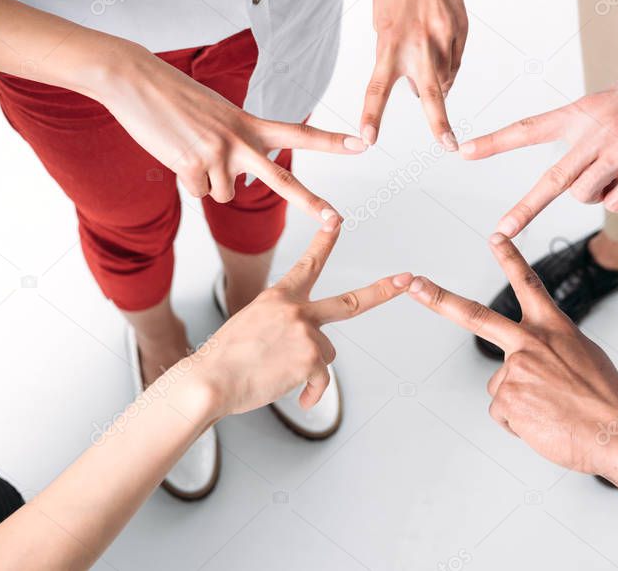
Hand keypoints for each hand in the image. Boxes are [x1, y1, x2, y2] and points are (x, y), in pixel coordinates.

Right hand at [97, 43, 365, 220]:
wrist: (136, 80)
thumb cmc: (174, 97)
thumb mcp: (217, 115)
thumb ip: (236, 144)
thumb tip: (236, 184)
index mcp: (249, 123)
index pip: (299, 133)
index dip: (332, 141)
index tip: (363, 144)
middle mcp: (239, 140)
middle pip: (282, 179)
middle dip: (311, 203)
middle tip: (337, 219)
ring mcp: (216, 154)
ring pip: (224, 195)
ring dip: (207, 182)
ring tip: (189, 150)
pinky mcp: (192, 166)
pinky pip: (196, 192)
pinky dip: (185, 181)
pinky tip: (174, 154)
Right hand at [196, 215, 410, 415]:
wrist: (211, 380)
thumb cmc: (225, 359)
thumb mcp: (252, 325)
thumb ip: (285, 326)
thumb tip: (313, 348)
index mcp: (279, 296)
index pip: (309, 263)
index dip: (326, 241)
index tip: (338, 220)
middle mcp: (297, 309)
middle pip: (352, 301)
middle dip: (383, 291)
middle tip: (406, 279)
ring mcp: (306, 333)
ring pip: (327, 354)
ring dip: (310, 369)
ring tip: (277, 373)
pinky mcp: (310, 359)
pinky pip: (322, 381)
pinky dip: (311, 393)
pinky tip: (296, 397)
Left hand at [362, 0, 467, 150]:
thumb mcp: (381, 20)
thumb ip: (395, 55)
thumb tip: (415, 85)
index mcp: (390, 40)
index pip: (377, 87)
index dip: (372, 116)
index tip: (368, 139)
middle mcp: (419, 42)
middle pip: (430, 94)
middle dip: (439, 125)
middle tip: (448, 145)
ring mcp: (444, 36)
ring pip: (444, 78)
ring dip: (436, 83)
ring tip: (426, 59)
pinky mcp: (461, 29)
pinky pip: (455, 61)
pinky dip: (446, 65)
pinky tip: (439, 49)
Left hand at [407, 233, 617, 477]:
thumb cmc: (606, 400)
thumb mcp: (583, 357)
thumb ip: (548, 350)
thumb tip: (521, 366)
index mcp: (554, 327)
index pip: (528, 284)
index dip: (510, 258)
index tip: (495, 236)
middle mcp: (530, 342)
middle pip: (474, 316)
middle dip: (438, 298)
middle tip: (411, 283)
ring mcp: (516, 369)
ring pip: (501, 386)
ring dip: (522, 403)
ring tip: (555, 411)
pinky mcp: (507, 399)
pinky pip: (503, 412)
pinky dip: (521, 423)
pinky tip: (546, 424)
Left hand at [461, 58, 617, 235]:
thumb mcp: (612, 98)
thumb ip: (587, 129)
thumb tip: (575, 170)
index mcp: (583, 111)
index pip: (530, 128)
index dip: (496, 142)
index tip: (465, 151)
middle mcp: (598, 132)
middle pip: (553, 180)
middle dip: (524, 209)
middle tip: (501, 232)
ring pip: (584, 195)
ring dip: (591, 193)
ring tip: (614, 169)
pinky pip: (616, 202)